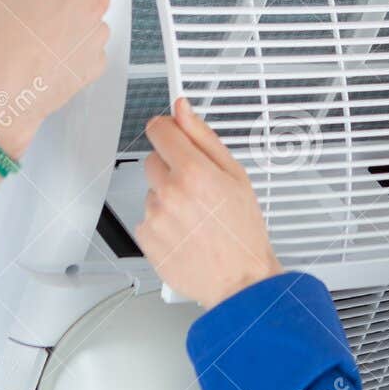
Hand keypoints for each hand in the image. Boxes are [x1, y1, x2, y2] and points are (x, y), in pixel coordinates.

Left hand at [135, 99, 283, 309]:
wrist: (239, 280)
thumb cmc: (242, 231)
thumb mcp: (235, 175)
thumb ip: (204, 138)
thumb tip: (183, 109)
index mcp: (192, 171)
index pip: (159, 130)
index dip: (168, 130)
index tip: (175, 136)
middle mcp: (168, 192)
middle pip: (153, 160)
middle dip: (172, 168)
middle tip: (199, 189)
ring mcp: (154, 216)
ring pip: (152, 190)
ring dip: (168, 197)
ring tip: (196, 217)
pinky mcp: (145, 237)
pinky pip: (147, 217)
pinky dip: (162, 221)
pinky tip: (185, 231)